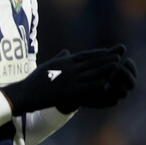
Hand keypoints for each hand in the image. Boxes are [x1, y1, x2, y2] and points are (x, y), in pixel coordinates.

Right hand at [1, 46, 124, 114]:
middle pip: (92, 62)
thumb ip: (59, 58)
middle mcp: (69, 68)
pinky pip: (89, 87)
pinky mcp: (71, 91)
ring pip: (93, 73)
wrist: (26, 93)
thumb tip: (67, 51)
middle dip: (106, 59)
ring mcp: (71, 80)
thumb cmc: (34, 80)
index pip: (84, 55)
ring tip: (117, 68)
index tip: (107, 52)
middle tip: (118, 57)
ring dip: (106, 69)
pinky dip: (99, 84)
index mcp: (64, 62)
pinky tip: (108, 84)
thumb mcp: (47, 65)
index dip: (97, 53)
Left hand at [77, 44, 136, 108]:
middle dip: (128, 75)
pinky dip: (110, 94)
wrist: (70, 88)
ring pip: (123, 93)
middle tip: (120, 68)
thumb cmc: (84, 73)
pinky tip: (106, 85)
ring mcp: (112, 97)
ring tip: (112, 75)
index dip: (131, 68)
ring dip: (120, 84)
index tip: (126, 60)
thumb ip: (109, 55)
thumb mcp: (95, 63)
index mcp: (120, 79)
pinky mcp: (103, 103)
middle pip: (132, 84)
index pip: (132, 73)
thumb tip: (122, 46)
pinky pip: (113, 101)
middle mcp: (118, 89)